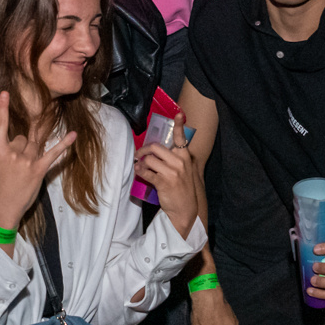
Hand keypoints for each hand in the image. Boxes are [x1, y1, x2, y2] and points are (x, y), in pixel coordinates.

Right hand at [0, 91, 76, 232]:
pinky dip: (64, 144)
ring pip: (34, 144)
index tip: (5, 93)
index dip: (2, 109)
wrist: (2, 208)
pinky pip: (53, 153)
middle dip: (21, 148)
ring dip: (32, 153)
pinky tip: (73, 134)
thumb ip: (3, 149)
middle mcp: (13, 152)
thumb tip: (18, 140)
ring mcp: (27, 161)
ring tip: (23, 169)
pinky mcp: (39, 169)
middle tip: (15, 166)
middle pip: (23, 137)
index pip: (0, 126)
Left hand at [135, 109, 198, 232]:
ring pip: (149, 160)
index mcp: (185, 158)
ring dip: (141, 162)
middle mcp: (180, 163)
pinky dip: (140, 171)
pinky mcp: (163, 182)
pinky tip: (138, 171)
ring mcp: (172, 173)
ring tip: (139, 165)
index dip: (179, 125)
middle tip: (139, 154)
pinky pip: (146, 172)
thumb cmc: (182, 189)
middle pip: (156, 148)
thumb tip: (156, 150)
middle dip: (144, 149)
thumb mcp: (184, 171)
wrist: (185, 210)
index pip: (182, 138)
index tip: (178, 114)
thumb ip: (174, 159)